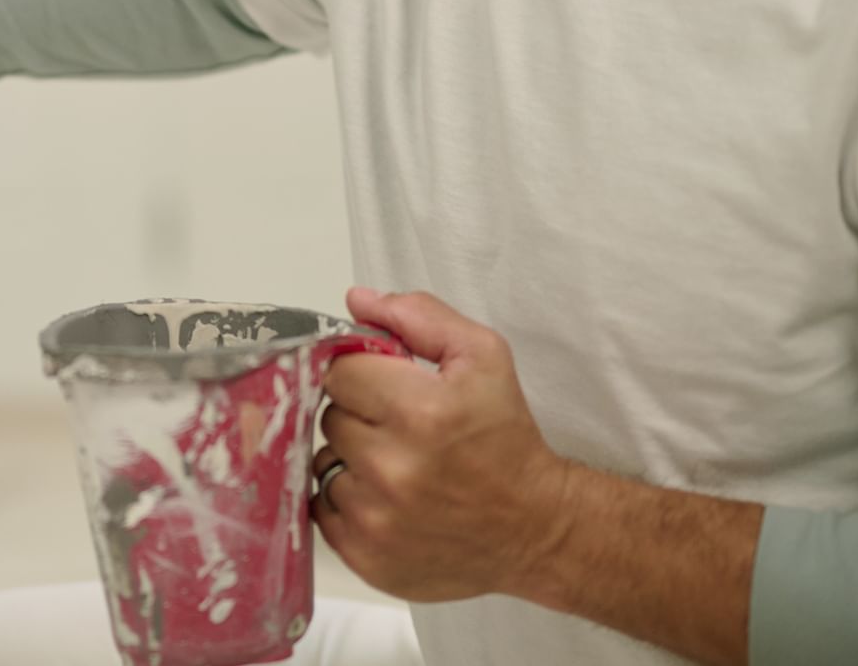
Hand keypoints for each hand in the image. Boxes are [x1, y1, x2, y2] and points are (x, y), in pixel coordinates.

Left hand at [313, 287, 579, 603]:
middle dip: (359, 416)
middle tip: (399, 427)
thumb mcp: (483, 357)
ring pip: (322, 463)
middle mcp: (392, 468)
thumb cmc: (507, 439)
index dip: (362, 374)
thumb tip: (359, 301)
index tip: (387, 388)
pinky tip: (385, 497)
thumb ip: (419, 317)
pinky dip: (346, 500)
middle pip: (329, 417)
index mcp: (420, 411)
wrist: (535, 527)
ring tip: (395, 464)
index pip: (339, 372)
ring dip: (350, 459)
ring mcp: (375, 519)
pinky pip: (322, 508)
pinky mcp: (366, 556)